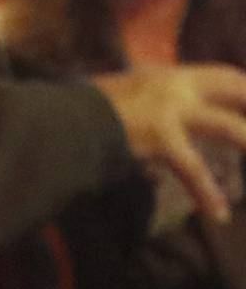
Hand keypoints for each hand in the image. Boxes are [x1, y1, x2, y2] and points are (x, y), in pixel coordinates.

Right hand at [92, 64, 245, 222]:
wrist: (61, 120)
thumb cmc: (79, 108)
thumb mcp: (116, 92)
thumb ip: (138, 96)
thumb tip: (138, 105)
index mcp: (168, 74)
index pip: (222, 75)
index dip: (245, 88)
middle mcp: (177, 87)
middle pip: (236, 90)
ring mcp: (171, 112)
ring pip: (227, 127)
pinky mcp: (161, 140)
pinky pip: (191, 170)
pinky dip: (207, 193)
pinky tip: (219, 214)